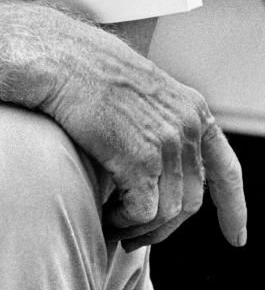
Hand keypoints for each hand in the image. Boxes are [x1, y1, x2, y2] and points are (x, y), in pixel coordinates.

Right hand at [38, 16, 245, 249]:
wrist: (60, 59)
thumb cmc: (87, 69)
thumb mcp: (141, 88)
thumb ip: (160, 121)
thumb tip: (159, 167)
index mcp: (191, 107)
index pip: (224, 167)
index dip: (233, 207)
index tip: (235, 237)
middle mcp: (186, 125)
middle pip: (191, 199)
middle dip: (167, 227)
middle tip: (137, 236)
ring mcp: (166, 142)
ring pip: (167, 211)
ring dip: (141, 226)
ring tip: (116, 223)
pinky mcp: (140, 159)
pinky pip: (142, 212)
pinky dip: (125, 222)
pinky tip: (107, 215)